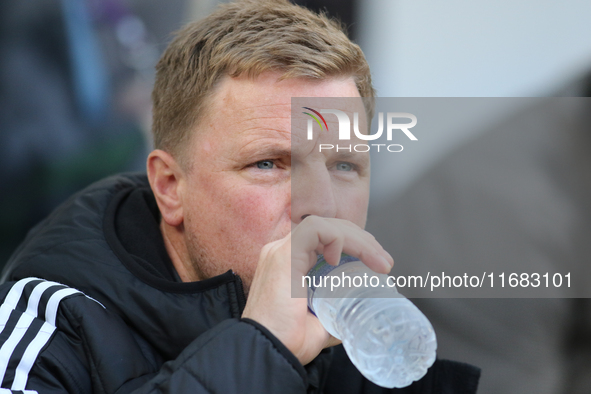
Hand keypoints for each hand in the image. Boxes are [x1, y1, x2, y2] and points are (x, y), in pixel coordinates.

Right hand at [242, 216, 392, 364]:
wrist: (266, 353)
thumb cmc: (286, 342)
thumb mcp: (319, 326)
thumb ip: (334, 316)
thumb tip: (357, 317)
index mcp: (289, 265)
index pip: (325, 240)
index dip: (354, 245)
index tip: (378, 265)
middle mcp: (283, 252)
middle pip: (328, 229)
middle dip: (362, 240)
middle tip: (384, 262)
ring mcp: (281, 251)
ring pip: (324, 224)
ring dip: (357, 239)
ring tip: (378, 261)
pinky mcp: (284, 254)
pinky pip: (315, 229)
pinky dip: (337, 238)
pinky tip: (344, 259)